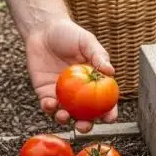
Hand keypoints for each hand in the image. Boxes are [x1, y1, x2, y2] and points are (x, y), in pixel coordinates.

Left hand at [25, 18, 118, 132]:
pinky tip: (50, 104)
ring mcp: (61, 94)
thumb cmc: (69, 34)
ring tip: (64, 115)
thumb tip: (111, 71)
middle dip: (85, 125)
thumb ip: (98, 56)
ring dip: (65, 119)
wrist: (43, 29)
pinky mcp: (44, 92)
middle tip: (84, 126)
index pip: (104, 102)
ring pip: (65, 114)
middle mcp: (79, 92)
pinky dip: (49, 108)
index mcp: (93, 82)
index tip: (109, 118)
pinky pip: (47, 105)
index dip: (109, 112)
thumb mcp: (87, 42)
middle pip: (84, 115)